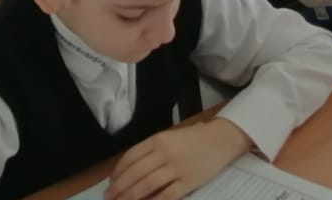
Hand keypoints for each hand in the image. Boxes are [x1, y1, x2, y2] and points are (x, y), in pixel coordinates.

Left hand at [106, 120, 250, 199]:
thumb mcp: (170, 137)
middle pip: (135, 174)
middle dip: (119, 188)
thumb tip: (130, 170)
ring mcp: (176, 168)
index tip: (110, 182)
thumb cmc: (195, 137)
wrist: (222, 139)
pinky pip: (166, 196)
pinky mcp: (188, 182)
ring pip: (146, 186)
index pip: (130, 157)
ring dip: (130, 197)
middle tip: (109, 197)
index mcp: (158, 139)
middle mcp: (165, 153)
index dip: (117, 172)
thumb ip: (151, 151)